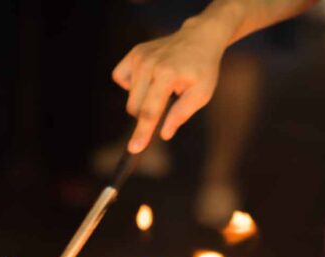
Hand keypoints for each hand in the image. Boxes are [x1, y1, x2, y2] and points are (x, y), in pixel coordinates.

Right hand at [112, 18, 229, 152]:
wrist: (199, 38)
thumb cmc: (203, 69)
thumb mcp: (201, 94)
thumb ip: (181, 115)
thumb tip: (164, 134)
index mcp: (167, 75)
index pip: (150, 111)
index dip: (142, 133)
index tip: (134, 149)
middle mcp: (149, 64)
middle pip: (135, 107)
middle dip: (148, 115)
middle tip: (167, 104)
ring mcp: (139, 57)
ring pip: (130, 97)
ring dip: (144, 99)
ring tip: (164, 86)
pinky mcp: (134, 53)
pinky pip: (121, 79)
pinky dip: (132, 85)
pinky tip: (148, 79)